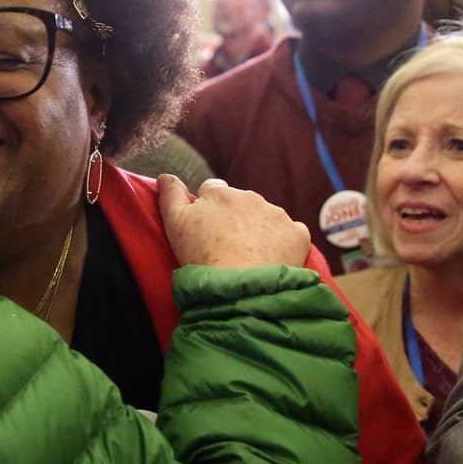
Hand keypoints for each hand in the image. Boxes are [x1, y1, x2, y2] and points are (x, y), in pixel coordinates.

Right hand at [158, 174, 310, 268]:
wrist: (242, 287)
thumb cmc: (202, 257)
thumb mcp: (175, 225)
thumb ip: (170, 196)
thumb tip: (164, 176)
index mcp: (220, 193)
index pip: (212, 189)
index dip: (208, 208)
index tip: (206, 228)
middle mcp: (251, 197)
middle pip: (241, 203)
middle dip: (235, 218)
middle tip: (226, 246)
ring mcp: (277, 214)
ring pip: (265, 217)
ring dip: (258, 230)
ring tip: (249, 257)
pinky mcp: (298, 233)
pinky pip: (290, 233)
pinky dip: (282, 243)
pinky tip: (271, 260)